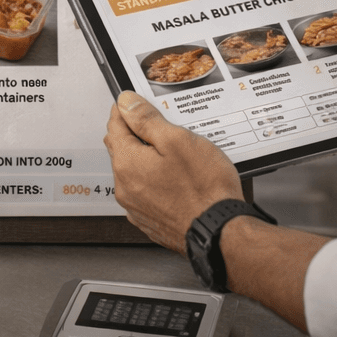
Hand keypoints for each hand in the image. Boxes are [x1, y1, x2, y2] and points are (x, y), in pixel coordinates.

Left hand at [105, 91, 241, 249]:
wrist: (221, 234)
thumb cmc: (204, 190)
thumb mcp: (177, 140)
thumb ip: (147, 120)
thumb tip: (126, 103)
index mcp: (127, 164)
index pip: (115, 126)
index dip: (126, 110)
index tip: (134, 104)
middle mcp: (125, 187)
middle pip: (122, 149)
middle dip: (134, 133)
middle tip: (157, 124)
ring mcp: (136, 207)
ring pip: (134, 172)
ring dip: (146, 159)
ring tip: (173, 153)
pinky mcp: (150, 220)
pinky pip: (145, 193)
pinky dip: (154, 181)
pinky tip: (175, 178)